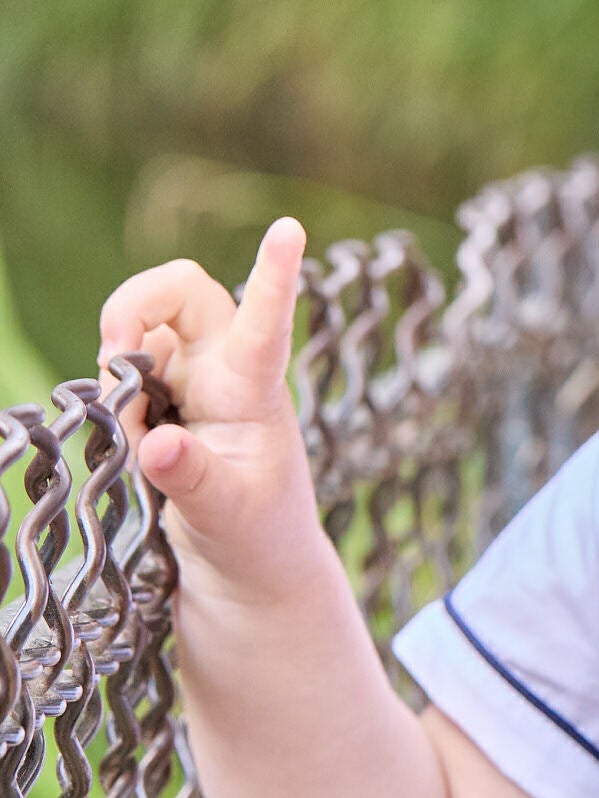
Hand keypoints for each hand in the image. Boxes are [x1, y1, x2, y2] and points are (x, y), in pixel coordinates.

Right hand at [99, 218, 322, 594]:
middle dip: (132, 306)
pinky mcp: (157, 394)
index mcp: (255, 391)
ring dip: (116, 376)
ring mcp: (188, 378)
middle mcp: (223, 369)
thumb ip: (192, 480)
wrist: (245, 569)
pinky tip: (131, 447)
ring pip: (137, 332)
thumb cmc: (255, 537)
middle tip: (113, 365)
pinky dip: (109, 403)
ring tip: (136, 444)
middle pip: (180, 288)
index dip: (273, 275)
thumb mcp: (227, 517)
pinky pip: (117, 372)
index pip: (265, 323)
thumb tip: (157, 443)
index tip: (291, 228)